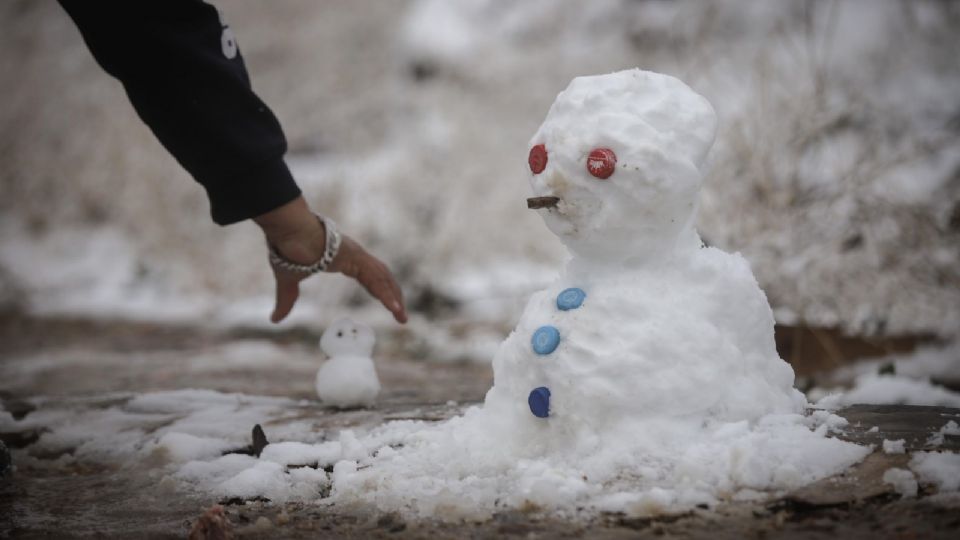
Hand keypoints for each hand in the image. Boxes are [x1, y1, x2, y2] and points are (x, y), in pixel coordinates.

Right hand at [254, 197, 407, 323]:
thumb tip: (275, 319)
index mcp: (344, 259)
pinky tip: (393, 307)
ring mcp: (357, 254)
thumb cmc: (287, 249)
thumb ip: (286, 300)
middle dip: (393, 296)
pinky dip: (385, 293)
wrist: (287, 230)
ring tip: (401, 317)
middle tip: (401, 316)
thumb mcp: (288, 281)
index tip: (389, 305)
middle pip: (382, 277)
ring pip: (383, 278)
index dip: (380, 292)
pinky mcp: (356, 256)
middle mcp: (355, 255)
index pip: (369, 278)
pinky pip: (375, 277)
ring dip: (394, 297)